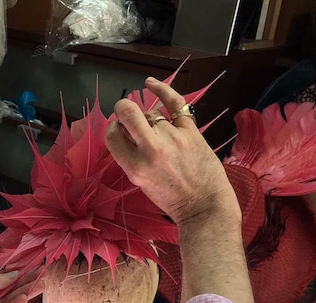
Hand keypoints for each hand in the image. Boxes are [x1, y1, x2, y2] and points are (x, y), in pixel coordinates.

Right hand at [105, 77, 238, 224]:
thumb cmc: (170, 198)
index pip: (112, 134)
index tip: (120, 132)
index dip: (113, 129)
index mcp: (134, 166)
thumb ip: (129, 157)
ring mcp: (172, 137)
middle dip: (122, 109)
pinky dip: (162, 90)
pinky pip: (175, 103)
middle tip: (127, 116)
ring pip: (151, 114)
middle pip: (127, 112)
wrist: (204, 205)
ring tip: (158, 134)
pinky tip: (150, 84)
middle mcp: (151, 149)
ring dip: (150, 119)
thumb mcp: (139, 182)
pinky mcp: (190, 130)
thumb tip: (124, 131)